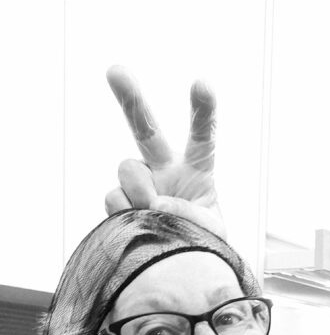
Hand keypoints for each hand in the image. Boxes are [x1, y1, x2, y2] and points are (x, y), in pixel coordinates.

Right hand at [105, 65, 224, 236]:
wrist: (174, 263)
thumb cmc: (200, 243)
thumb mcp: (209, 233)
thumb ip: (190, 216)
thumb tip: (155, 204)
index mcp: (197, 170)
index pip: (202, 136)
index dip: (202, 111)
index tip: (202, 84)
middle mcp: (165, 169)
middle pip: (146, 129)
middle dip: (131, 99)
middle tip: (115, 71)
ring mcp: (139, 184)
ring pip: (128, 168)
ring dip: (140, 190)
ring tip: (154, 213)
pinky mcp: (120, 201)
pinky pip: (115, 197)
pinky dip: (126, 212)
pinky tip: (138, 223)